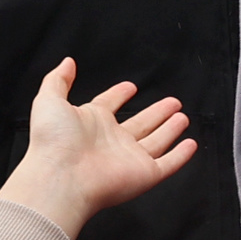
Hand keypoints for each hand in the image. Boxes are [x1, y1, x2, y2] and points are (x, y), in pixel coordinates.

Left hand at [0, 58, 196, 239]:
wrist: (61, 177)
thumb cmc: (53, 140)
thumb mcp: (50, 100)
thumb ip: (58, 79)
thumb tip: (67, 62)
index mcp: (92, 122)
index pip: (109, 104)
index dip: (119, 94)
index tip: (131, 86)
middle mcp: (113, 140)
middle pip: (140, 123)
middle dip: (156, 112)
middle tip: (172, 102)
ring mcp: (130, 158)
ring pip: (156, 142)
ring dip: (170, 129)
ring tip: (183, 116)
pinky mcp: (144, 175)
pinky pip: (168, 164)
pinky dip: (181, 156)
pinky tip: (191, 144)